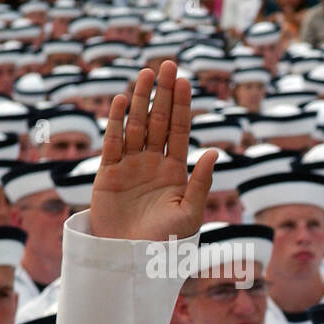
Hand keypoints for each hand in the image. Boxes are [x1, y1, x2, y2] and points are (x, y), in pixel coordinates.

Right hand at [91, 61, 215, 241]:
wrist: (133, 259)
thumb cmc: (167, 241)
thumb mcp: (191, 212)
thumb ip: (202, 182)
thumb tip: (215, 152)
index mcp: (176, 172)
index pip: (179, 131)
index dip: (182, 106)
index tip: (185, 80)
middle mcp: (153, 164)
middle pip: (158, 120)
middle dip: (163, 94)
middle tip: (168, 65)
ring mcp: (130, 166)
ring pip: (136, 125)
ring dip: (141, 99)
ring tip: (147, 73)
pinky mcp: (108, 173)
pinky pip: (113, 142)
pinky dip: (116, 121)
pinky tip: (121, 100)